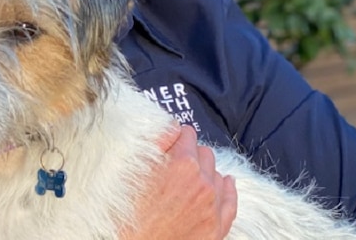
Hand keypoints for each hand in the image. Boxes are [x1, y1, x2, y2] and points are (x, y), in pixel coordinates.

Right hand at [121, 124, 237, 239]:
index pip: (187, 134)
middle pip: (204, 153)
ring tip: (187, 182)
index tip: (170, 144)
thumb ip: (157, 140)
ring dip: (204, 174)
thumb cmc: (125, 215)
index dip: (176, 139)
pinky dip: (227, 190)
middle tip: (173, 166)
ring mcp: (211, 208)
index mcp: (183, 164)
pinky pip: (230, 202)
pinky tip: (226, 183)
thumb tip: (172, 126)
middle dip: (190, 155)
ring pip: (216, 175)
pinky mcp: (215, 230)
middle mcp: (202, 184)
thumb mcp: (133, 169)